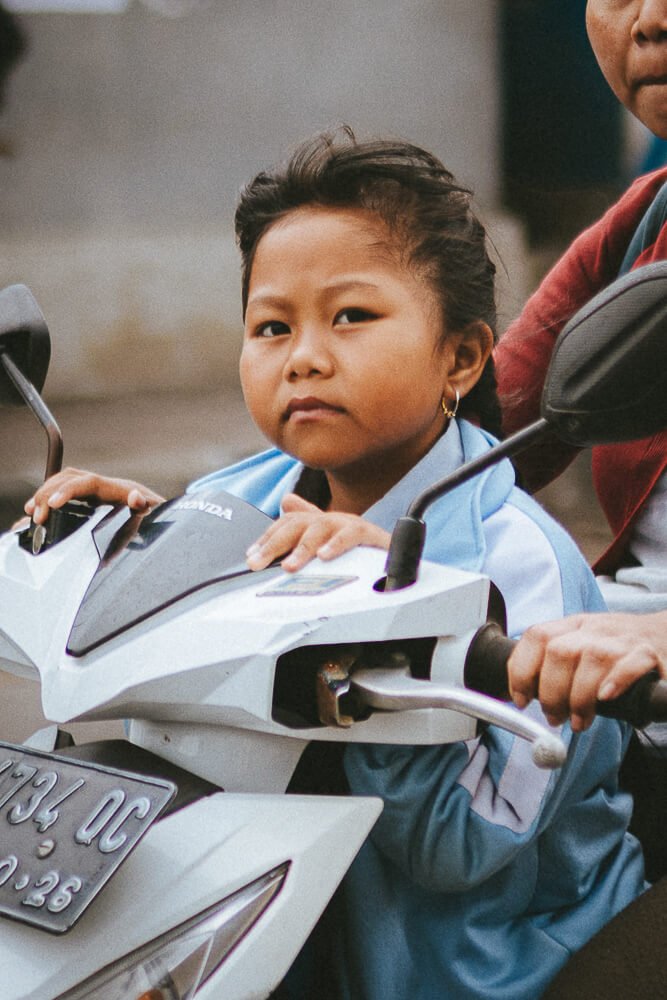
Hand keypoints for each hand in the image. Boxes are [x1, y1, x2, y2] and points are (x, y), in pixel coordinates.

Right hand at [24, 467, 164, 524]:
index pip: (87, 482)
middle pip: (70, 479)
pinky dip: (52, 498)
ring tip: (32, 511)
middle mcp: (105, 486)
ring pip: (66, 482)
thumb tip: (136, 497)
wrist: (165, 518)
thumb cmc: (159, 517)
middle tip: (37, 515)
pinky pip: (69, 493)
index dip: (67, 491)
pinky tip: (41, 510)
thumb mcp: (156, 514)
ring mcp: (99, 493)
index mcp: (118, 489)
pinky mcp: (95, 501)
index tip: (51, 504)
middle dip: (49, 493)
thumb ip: (146, 506)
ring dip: (47, 493)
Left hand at [245, 493, 390, 571]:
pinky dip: (336, 545)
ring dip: (302, 547)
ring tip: (289, 566)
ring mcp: (350, 524)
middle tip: (258, 563)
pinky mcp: (369, 534)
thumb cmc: (360, 551)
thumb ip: (305, 527)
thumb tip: (285, 502)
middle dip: (274, 543)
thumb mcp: (328, 541)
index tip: (251, 556)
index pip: (287, 524)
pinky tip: (324, 556)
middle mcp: (332, 520)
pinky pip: (351, 536)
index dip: (267, 538)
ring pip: (320, 529)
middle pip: (297, 524)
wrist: (396, 554)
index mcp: (320, 523)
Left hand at [508, 611, 666, 731]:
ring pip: (592, 659)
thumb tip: (520, 696)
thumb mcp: (582, 646)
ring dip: (580, 697)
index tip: (521, 698)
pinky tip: (606, 698)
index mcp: (573, 626)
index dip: (521, 668)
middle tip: (554, 717)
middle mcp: (594, 629)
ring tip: (580, 721)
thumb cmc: (618, 649)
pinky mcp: (648, 653)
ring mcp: (621, 639)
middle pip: (560, 652)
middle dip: (551, 692)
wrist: (665, 634)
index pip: (537, 636)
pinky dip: (615, 681)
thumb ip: (555, 665)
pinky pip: (630, 663)